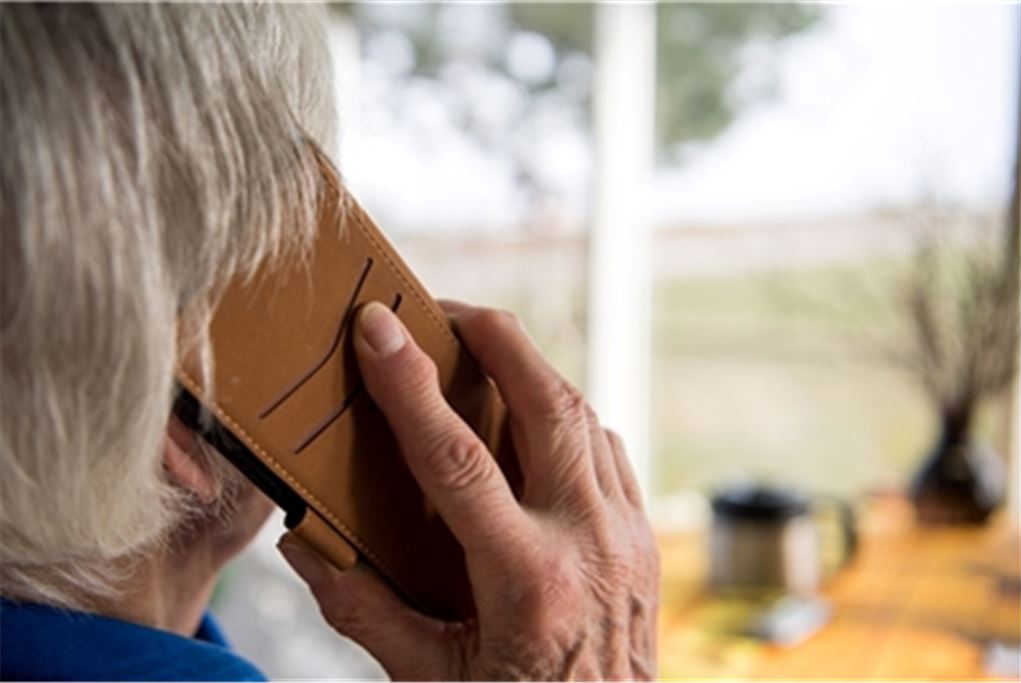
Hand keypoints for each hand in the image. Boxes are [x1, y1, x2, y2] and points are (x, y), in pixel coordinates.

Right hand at [278, 301, 658, 679]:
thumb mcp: (429, 679)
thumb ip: (364, 610)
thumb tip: (306, 544)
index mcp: (527, 582)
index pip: (457, 458)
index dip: (409, 384)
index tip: (377, 327)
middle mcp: (589, 544)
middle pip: (549, 405)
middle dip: (497, 339)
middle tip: (447, 310)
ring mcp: (628, 536)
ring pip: (586, 417)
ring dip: (534, 372)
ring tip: (486, 351)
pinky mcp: (644, 537)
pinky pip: (608, 450)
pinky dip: (569, 417)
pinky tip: (535, 417)